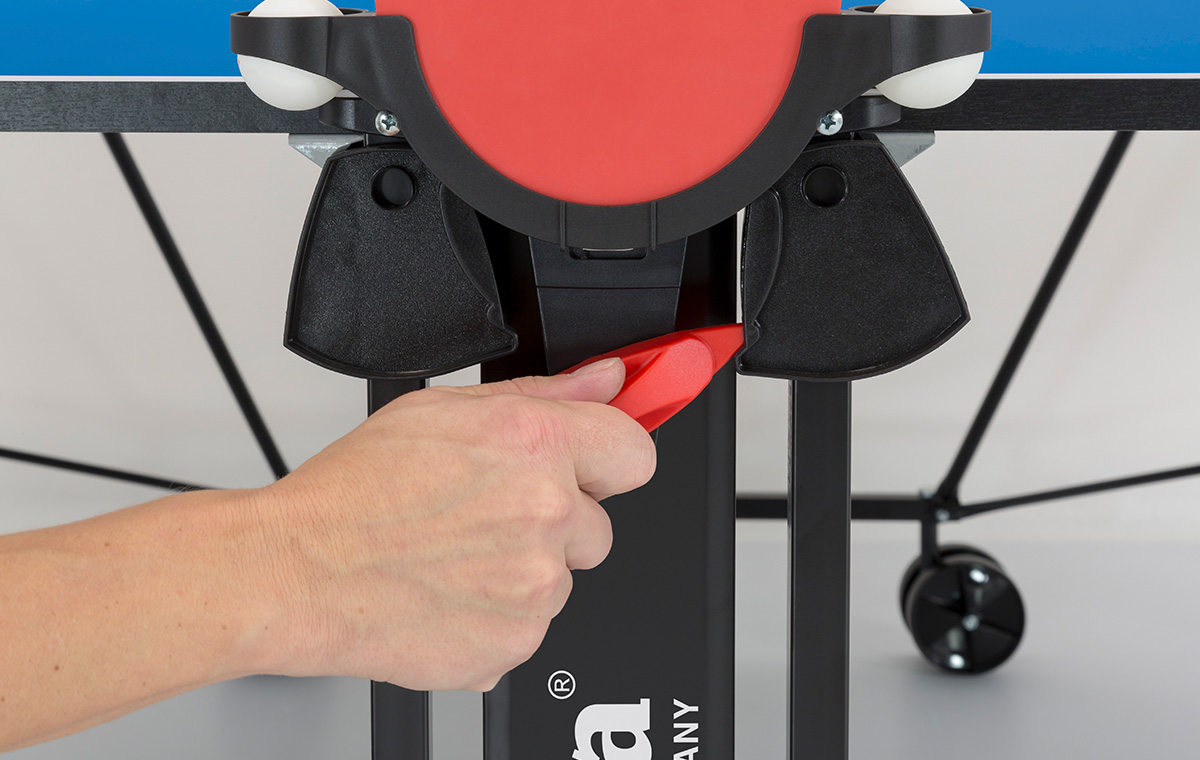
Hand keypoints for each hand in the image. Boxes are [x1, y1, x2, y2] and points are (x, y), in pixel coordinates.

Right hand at [253, 359, 655, 690]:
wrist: (299, 571)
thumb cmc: (356, 492)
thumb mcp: (445, 410)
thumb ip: (545, 392)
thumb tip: (606, 379)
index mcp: (535, 444)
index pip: (635, 453)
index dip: (607, 460)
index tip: (590, 468)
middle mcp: (545, 513)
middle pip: (599, 526)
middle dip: (556, 522)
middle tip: (490, 516)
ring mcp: (534, 586)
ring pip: (562, 579)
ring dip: (525, 572)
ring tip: (456, 555)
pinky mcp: (515, 642)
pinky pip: (532, 626)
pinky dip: (499, 617)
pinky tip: (451, 591)